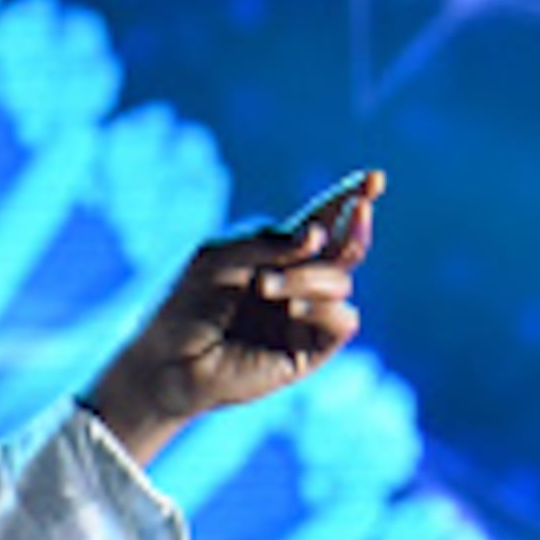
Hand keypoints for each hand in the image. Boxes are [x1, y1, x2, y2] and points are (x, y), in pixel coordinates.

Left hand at [82, 170, 382, 464]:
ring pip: (340, 281)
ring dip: (307, 277)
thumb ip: (269, 244)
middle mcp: (296, 283)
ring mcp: (305, 316)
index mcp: (275, 254)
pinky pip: (344, 320)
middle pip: (344, 248)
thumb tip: (319, 237)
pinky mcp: (309, 350)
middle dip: (353, 226)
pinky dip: (323, 307)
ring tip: (263, 287)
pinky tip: (293, 307)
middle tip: (359, 207)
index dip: (349, 198)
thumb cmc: (184, 306)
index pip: (322, 222)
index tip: (375, 178)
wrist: (164, 361)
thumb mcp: (221, 258)